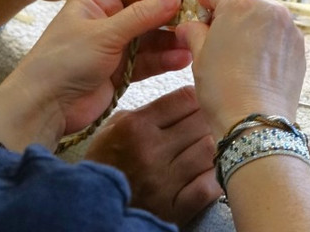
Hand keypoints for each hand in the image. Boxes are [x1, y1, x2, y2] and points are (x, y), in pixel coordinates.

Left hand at [0, 0, 194, 150]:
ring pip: (154, 35)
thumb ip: (141, 15)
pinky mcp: (122, 68)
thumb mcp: (103, 33)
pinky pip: (151, 59)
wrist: (43, 107)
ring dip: (174, 37)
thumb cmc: (61, 62)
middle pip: (150, 6)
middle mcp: (109, 17)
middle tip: (201, 9)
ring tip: (195, 39)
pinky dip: (166, 59)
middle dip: (175, 9)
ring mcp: (116, 43)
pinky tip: (183, 59)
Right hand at [84, 86, 221, 226]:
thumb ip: (142, 111)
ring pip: (211, 148)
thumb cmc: (104, 167)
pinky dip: (218, 173)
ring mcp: (165, 180)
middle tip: (213, 119)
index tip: (202, 100)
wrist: (92, 213)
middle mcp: (151, 151)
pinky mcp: (176, 207)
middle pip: (201, 121)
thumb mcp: (110, 130)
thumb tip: (180, 99)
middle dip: (210, 117)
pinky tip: (215, 167)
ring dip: (217, 143)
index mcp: (134, 127)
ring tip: (215, 141)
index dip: (199, 96)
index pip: (185, 99)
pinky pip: (211, 183)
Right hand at [176, 0, 305, 138]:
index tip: (198, 12)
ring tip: (239, 49)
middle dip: (232, 9)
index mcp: (241, 4)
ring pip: (267, 13)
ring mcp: (289, 27)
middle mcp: (270, 8)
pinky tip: (256, 62)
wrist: (256, 121)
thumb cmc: (223, 88)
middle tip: (217, 32)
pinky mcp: (299, 46)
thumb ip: (194, 32)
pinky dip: (268, 38)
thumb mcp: (199, 56)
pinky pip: (280, 32)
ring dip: (252, 22)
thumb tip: (189, 26)